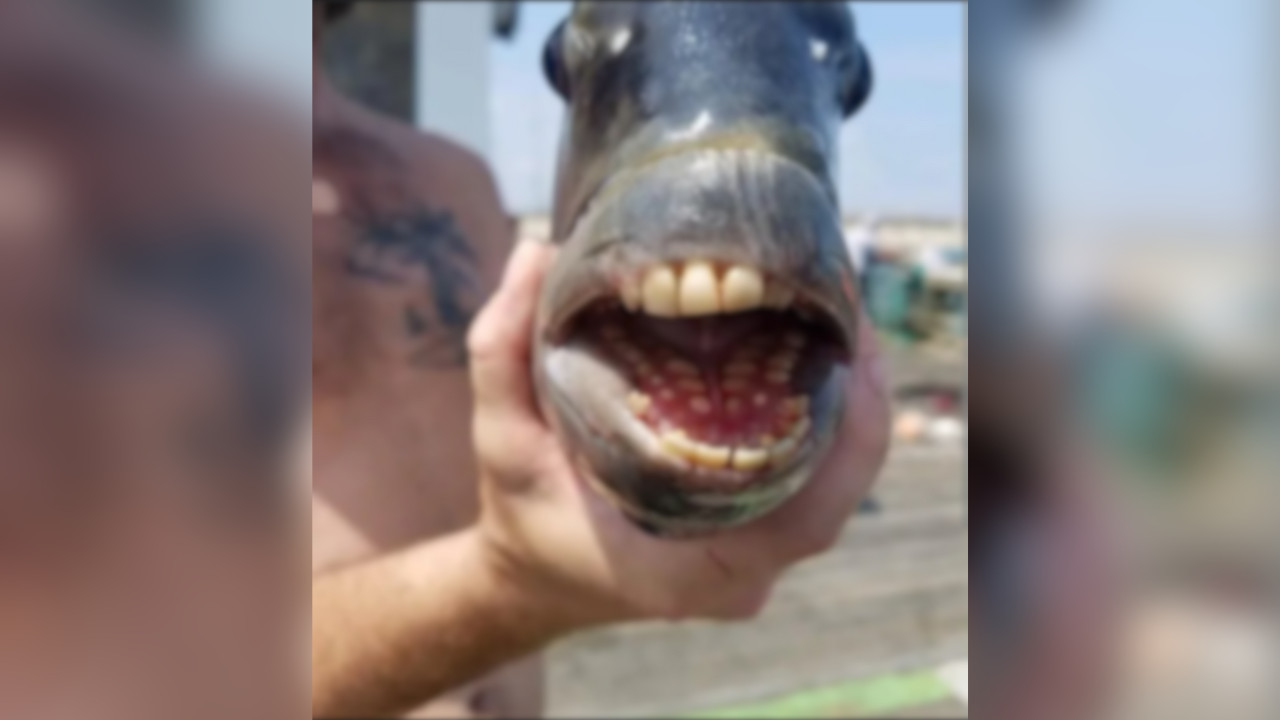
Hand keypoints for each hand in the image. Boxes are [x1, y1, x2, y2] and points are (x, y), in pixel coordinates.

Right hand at [467, 238, 890, 626]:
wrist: (534, 574)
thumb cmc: (522, 514)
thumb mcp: (499, 438)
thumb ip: (503, 349)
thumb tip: (537, 250)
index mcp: (691, 570)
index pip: (811, 519)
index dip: (854, 438)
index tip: (856, 347)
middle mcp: (741, 571)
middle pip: (837, 487)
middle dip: (859, 393)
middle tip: (847, 300)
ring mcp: (757, 552)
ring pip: (833, 478)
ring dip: (848, 396)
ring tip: (840, 309)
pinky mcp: (758, 526)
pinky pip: (813, 472)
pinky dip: (826, 410)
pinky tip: (818, 344)